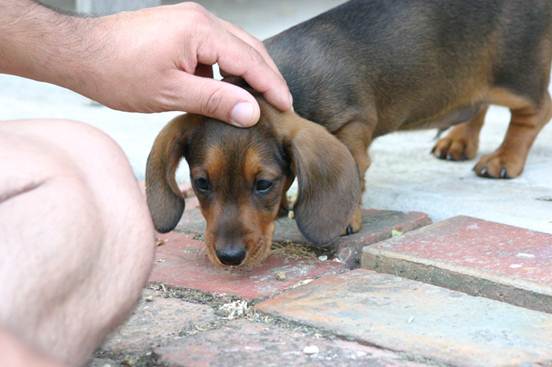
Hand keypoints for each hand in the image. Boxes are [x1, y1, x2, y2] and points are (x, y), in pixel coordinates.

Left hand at [85, 3, 291, 125]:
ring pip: (235, 47)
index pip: (251, 60)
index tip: (287, 107)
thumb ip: (215, 101)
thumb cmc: (117, 71)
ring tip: (260, 100)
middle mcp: (200, 19)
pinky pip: (216, 49)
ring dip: (250, 73)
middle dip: (267, 77)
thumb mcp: (170, 93)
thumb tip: (251, 112)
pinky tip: (229, 90)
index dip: (272, 86)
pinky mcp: (181, 30)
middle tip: (281, 104)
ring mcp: (190, 22)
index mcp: (201, 31)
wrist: (80, 54)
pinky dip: (229, 69)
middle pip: (249, 48)